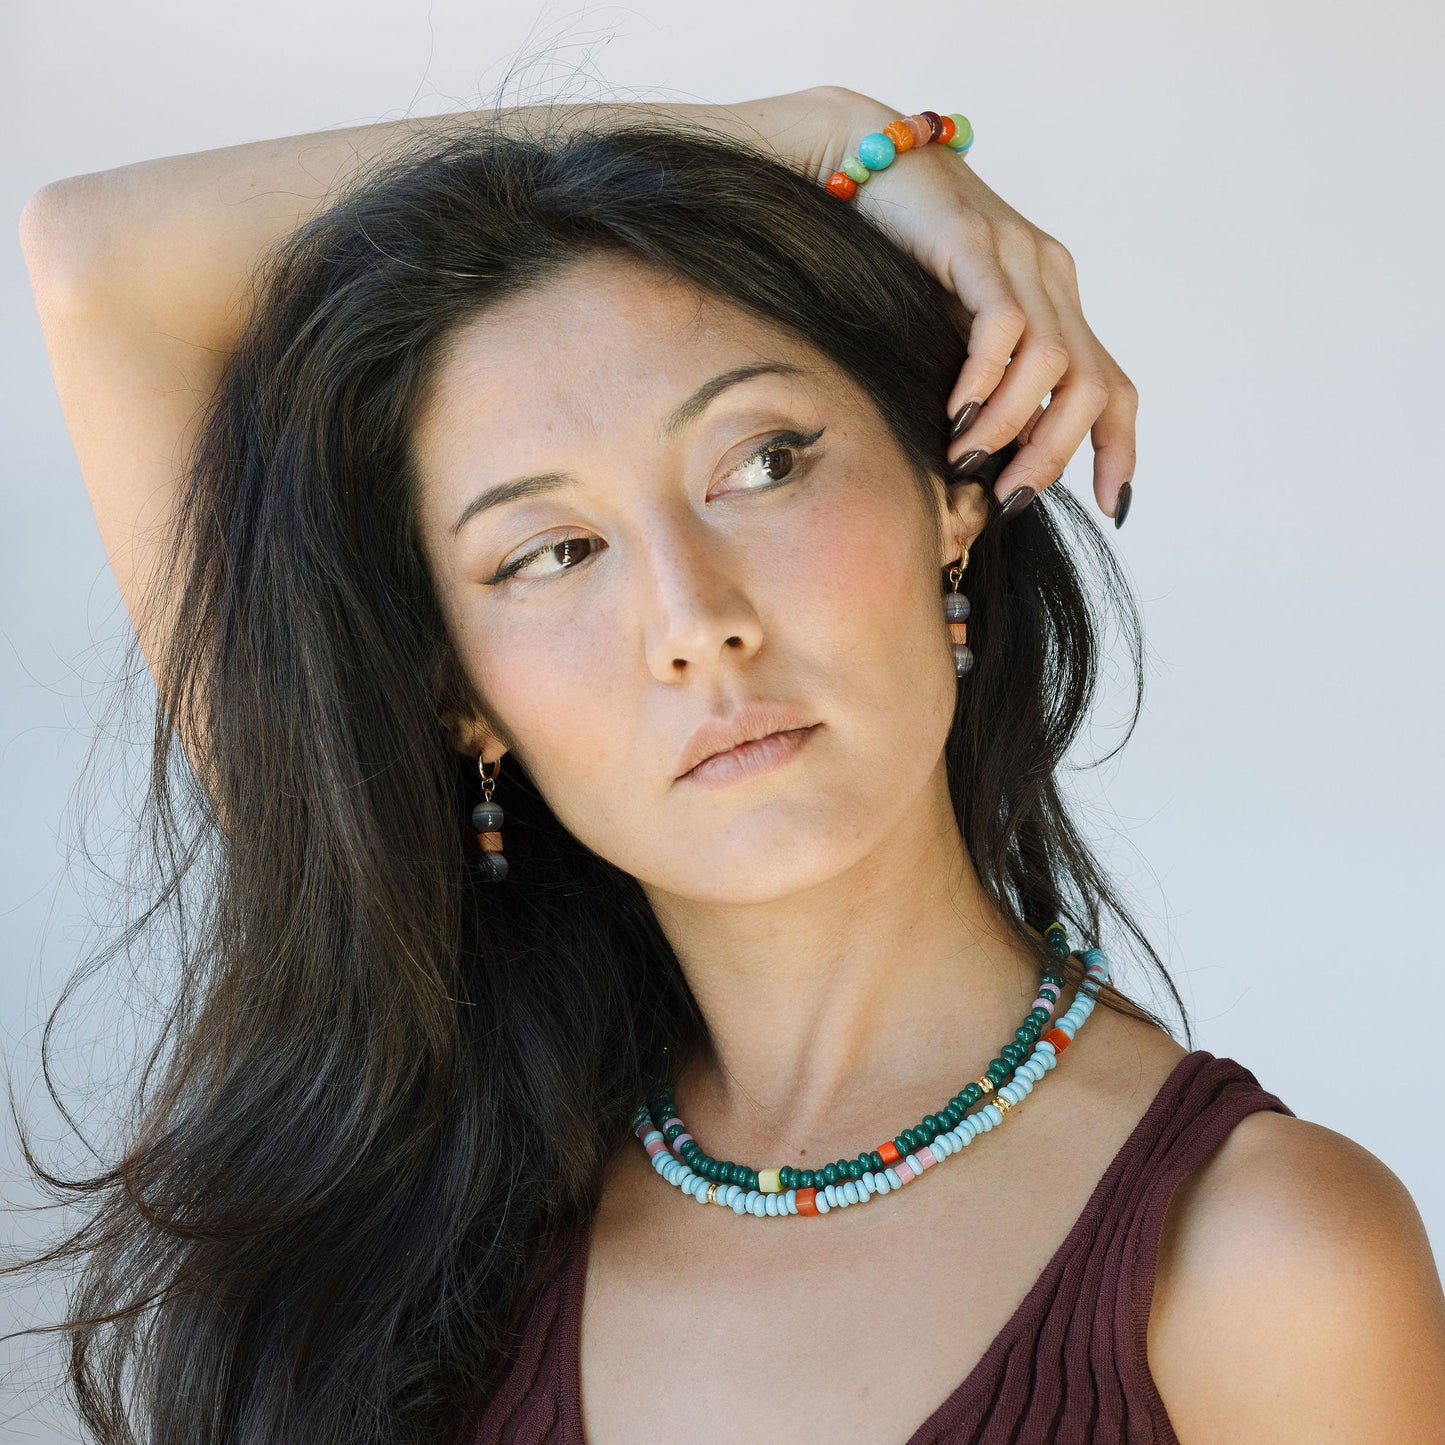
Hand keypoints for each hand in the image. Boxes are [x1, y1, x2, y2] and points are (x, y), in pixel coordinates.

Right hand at [813, 87, 1136, 525]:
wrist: (863, 160)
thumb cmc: (896, 256)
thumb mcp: (951, 324)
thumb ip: (980, 375)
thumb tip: (982, 459)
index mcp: (1056, 302)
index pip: (1114, 385)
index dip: (1120, 451)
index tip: (1113, 509)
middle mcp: (1051, 279)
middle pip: (1092, 385)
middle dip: (1055, 456)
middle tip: (1009, 499)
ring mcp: (1018, 259)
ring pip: (1052, 362)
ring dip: (1013, 426)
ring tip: (966, 458)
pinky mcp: (975, 245)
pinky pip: (1001, 325)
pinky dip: (984, 379)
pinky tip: (955, 410)